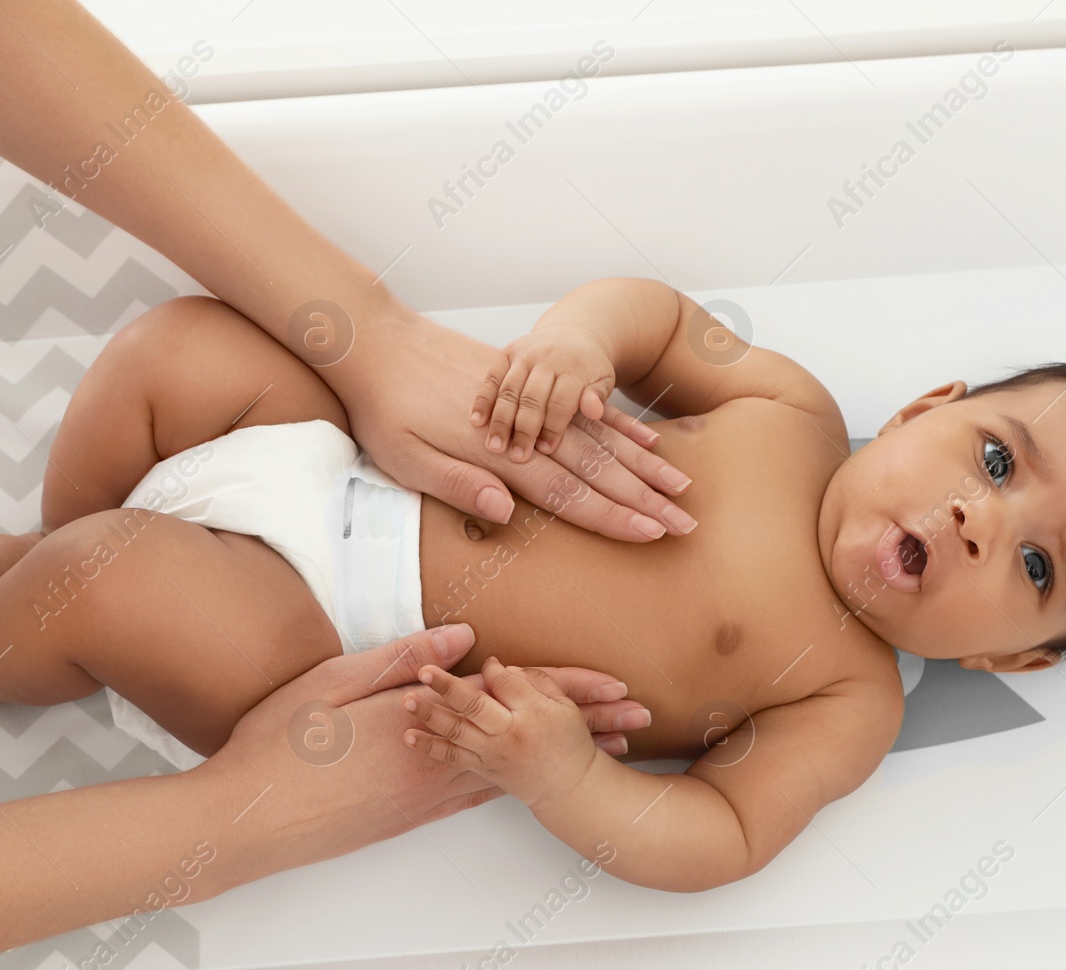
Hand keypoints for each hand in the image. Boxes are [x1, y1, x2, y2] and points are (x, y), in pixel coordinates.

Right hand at [202, 626, 645, 880]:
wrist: (248, 821)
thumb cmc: (277, 743)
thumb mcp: (334, 680)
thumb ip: (403, 657)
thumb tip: (465, 638)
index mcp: (423, 719)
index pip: (511, 697)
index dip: (567, 688)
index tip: (613, 684)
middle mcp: (437, 763)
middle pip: (526, 736)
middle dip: (586, 724)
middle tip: (638, 720)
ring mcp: (426, 796)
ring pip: (513, 769)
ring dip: (562, 757)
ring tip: (607, 752)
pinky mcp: (411, 818)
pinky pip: (479, 793)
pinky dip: (518, 781)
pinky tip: (534, 782)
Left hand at [328, 308, 694, 541]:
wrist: (379, 340)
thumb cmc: (384, 407)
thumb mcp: (404, 456)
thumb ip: (457, 484)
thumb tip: (505, 511)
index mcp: (497, 454)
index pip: (567, 492)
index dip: (612, 516)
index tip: (652, 533)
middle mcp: (526, 426)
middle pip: (599, 469)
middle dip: (645, 499)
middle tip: (686, 521)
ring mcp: (533, 401)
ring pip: (602, 440)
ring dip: (645, 466)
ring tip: (682, 485)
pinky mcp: (530, 383)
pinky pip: (586, 410)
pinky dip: (621, 427)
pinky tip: (648, 442)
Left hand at [401, 657, 604, 809]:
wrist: (569, 789)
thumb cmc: (568, 743)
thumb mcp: (564, 705)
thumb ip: (536, 681)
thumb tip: (503, 668)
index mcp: (534, 712)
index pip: (504, 681)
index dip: (491, 668)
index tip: (486, 662)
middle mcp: (510, 732)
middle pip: (475, 704)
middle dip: (447, 686)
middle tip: (424, 671)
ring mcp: (493, 752)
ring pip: (457, 730)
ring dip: (430, 715)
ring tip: (407, 701)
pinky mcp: (483, 768)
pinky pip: (453, 757)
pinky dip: (430, 747)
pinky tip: (409, 736)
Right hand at [470, 323, 639, 461]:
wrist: (573, 333)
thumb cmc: (588, 368)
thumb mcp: (603, 380)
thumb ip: (597, 397)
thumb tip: (594, 411)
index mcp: (574, 367)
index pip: (560, 402)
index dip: (553, 427)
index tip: (545, 451)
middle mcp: (547, 358)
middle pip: (532, 398)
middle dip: (523, 429)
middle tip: (517, 456)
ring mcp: (524, 354)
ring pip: (509, 390)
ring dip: (500, 420)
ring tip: (494, 447)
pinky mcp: (506, 353)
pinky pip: (491, 378)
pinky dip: (482, 400)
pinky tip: (476, 422)